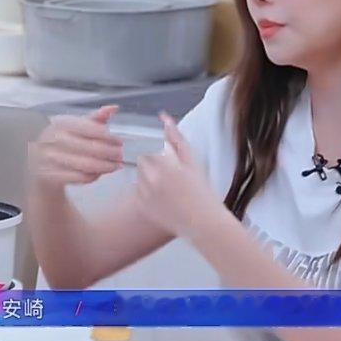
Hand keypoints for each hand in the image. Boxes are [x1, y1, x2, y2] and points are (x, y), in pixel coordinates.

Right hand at [28, 106, 123, 192]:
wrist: (37, 159)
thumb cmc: (62, 139)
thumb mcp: (76, 125)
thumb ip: (95, 118)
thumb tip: (114, 108)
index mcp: (61, 123)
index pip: (90, 128)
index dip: (109, 136)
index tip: (120, 142)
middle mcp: (54, 139)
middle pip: (91, 148)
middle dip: (110, 153)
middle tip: (121, 156)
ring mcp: (51, 158)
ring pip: (86, 165)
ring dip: (106, 166)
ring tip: (116, 166)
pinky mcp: (51, 175)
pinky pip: (79, 178)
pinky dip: (93, 176)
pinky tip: (100, 173)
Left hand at [134, 112, 223, 239]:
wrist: (203, 222)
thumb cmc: (202, 190)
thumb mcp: (192, 160)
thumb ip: (176, 138)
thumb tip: (164, 118)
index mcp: (166, 162)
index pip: (146, 143)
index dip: (150, 144)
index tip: (157, 148)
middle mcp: (152, 177)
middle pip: (140, 158)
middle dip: (149, 159)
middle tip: (165, 168)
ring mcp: (145, 193)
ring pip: (137, 174)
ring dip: (146, 174)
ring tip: (166, 183)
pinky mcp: (142, 206)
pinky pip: (137, 191)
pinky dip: (145, 190)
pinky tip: (162, 196)